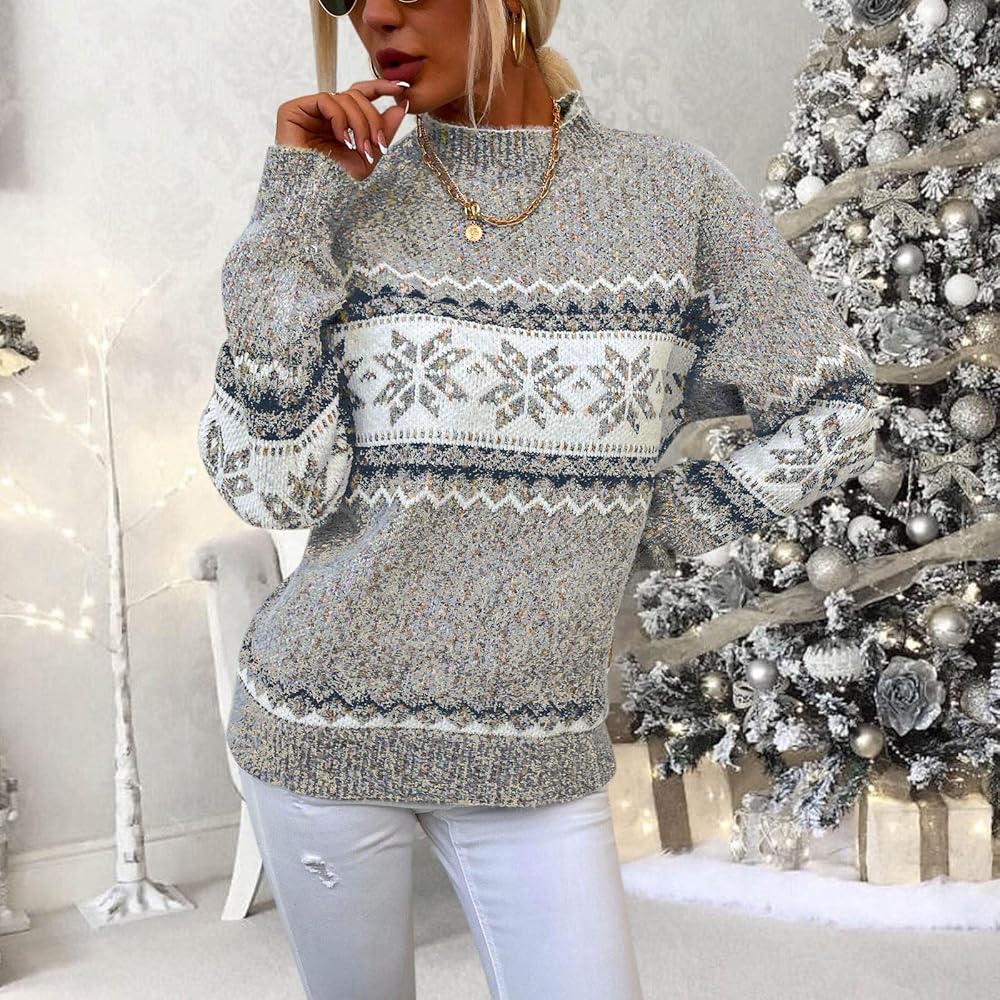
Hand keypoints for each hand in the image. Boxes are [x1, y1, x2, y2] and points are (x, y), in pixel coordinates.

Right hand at [275, 79, 410, 179]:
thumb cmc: (336, 180)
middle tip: (379, 144)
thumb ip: (384, 131)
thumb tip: (402, 106)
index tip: (401, 90)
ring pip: (345, 98)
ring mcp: (309, 109)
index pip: (361, 93)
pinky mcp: (294, 109)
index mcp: (341, 119)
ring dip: (360, 124)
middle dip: (373, 119)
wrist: (313, 194)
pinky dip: (341, 120)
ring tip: (360, 149)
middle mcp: (325, 112)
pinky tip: (343, 140)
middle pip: (357, 95)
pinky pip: (327, 101)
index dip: (381, 87)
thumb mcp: (368, 156)